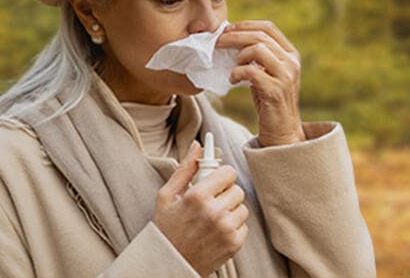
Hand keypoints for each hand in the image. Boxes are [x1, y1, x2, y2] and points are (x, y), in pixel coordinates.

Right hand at [153, 143, 248, 275]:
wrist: (167, 264)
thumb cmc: (166, 228)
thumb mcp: (167, 197)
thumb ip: (185, 170)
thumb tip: (197, 146)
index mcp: (197, 197)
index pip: (228, 172)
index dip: (222, 176)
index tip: (215, 182)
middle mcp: (214, 212)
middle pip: (237, 189)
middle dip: (225, 194)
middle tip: (210, 204)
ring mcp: (226, 229)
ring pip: (242, 207)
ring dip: (230, 211)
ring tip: (211, 220)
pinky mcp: (234, 243)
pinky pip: (244, 225)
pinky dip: (233, 228)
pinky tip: (215, 233)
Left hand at [217, 20, 303, 146]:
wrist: (282, 129)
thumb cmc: (270, 99)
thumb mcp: (268, 73)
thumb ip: (259, 56)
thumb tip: (231, 37)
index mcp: (291, 54)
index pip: (268, 27)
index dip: (245, 25)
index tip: (227, 30)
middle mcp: (292, 62)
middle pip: (260, 36)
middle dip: (234, 36)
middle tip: (217, 42)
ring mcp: (286, 76)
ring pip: (257, 49)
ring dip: (237, 55)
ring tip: (231, 66)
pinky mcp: (276, 90)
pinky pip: (251, 71)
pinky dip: (237, 73)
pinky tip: (233, 80)